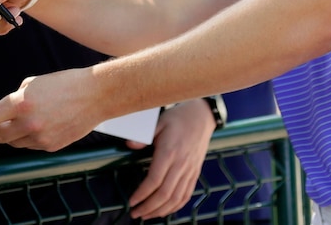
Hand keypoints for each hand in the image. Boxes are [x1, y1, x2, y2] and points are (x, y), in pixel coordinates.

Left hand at [0, 68, 101, 150]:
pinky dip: (29, 138)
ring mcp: (40, 137)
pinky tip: (38, 125)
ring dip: (11, 134)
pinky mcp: (51, 146)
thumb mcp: (32, 83)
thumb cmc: (63, 84)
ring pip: (14, 143)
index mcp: (20, 104)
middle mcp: (28, 123)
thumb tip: (0, 112)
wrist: (94, 95)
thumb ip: (13, 99)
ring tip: (20, 122)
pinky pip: (31, 146)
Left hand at [126, 99, 213, 218]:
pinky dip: (176, 206)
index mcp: (169, 152)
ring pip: (176, 198)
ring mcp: (190, 170)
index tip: (131, 201)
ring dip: (161, 211)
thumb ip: (143, 135)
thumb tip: (128, 145)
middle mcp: (181, 164)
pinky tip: (165, 210)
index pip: (154, 180)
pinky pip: (186, 195)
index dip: (142, 194)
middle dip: (148, 207)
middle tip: (135, 213)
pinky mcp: (195, 173)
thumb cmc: (178, 118)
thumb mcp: (158, 122)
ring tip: (147, 215)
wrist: (202, 116)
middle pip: (165, 194)